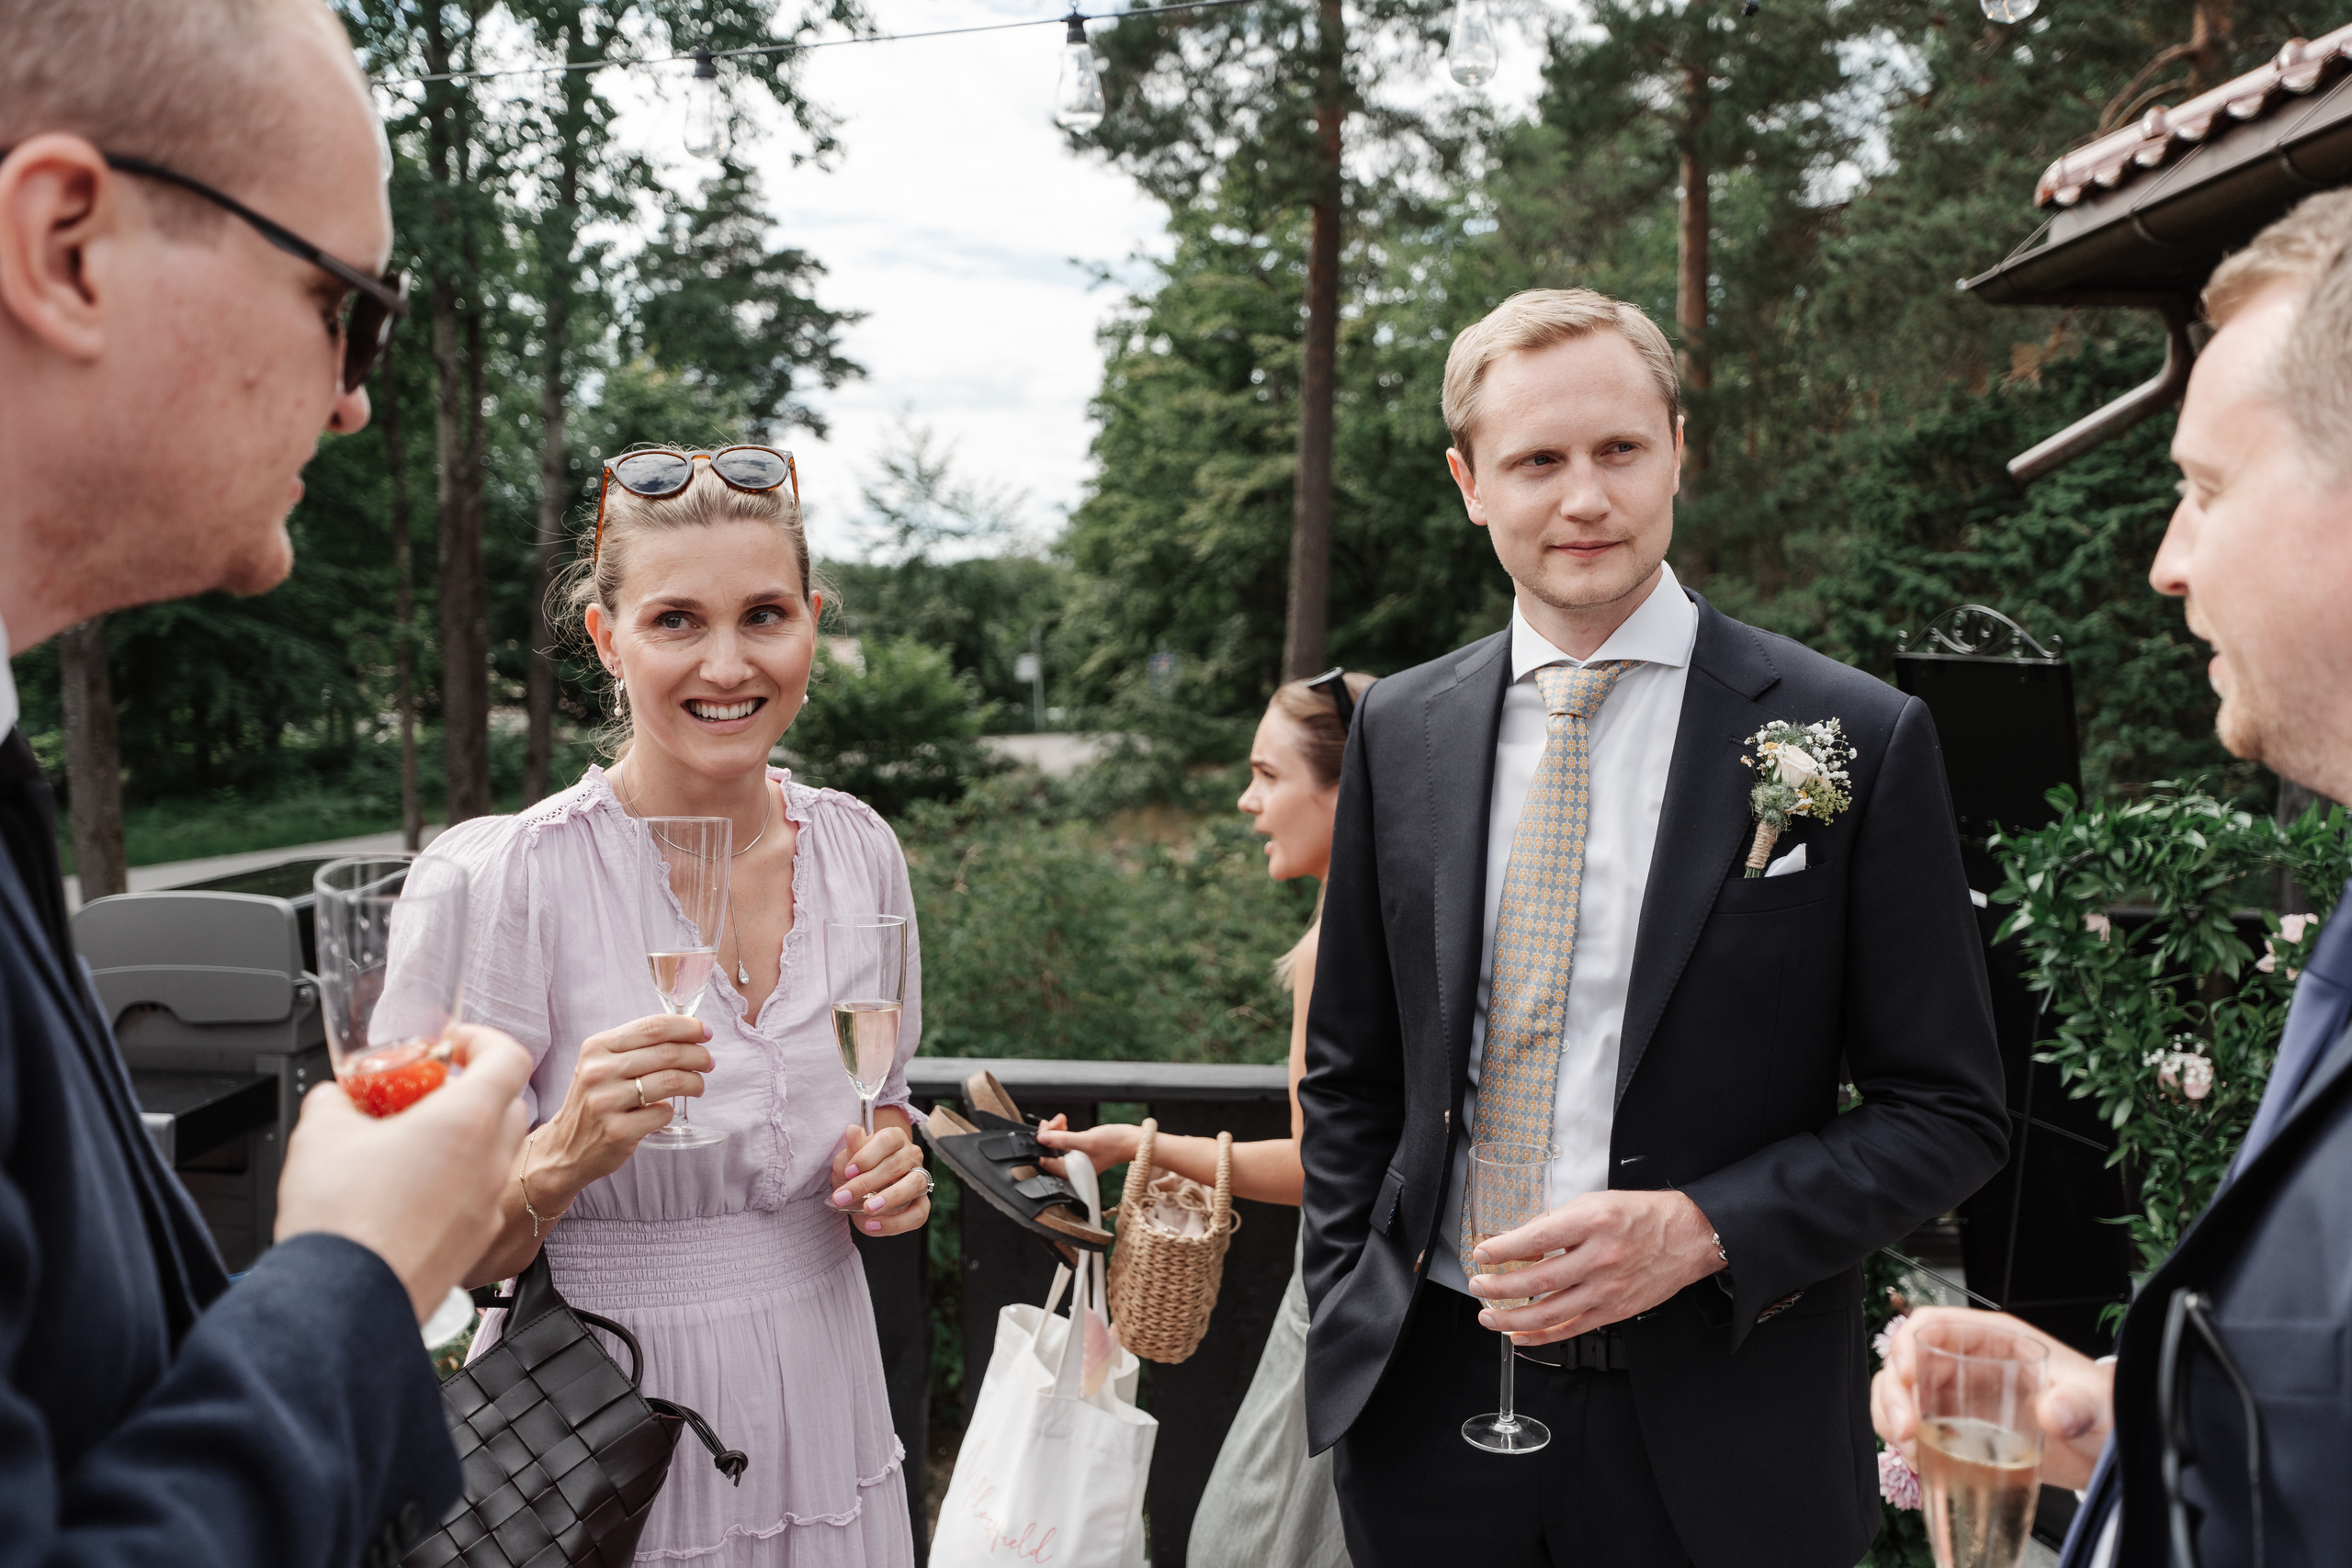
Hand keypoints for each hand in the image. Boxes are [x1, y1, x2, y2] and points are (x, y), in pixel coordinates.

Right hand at [275, 1024, 532, 1322]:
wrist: (344, 1304)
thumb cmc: (341, 1221)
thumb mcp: (320, 1134)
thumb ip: (335, 1100)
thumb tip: (336, 1097)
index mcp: (465, 1121)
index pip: (509, 1057)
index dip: (483, 1041)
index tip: (453, 1044)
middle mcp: (489, 1161)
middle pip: (507, 1104)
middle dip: (471, 1091)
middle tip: (427, 1095)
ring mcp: (487, 1206)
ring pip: (494, 1153)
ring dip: (465, 1139)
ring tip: (412, 1145)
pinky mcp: (475, 1243)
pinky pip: (477, 1197)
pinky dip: (456, 1183)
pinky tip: (408, 1193)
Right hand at [536, 1013, 714, 1192]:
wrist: (565, 1148)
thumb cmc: (595, 1099)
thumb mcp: (603, 1064)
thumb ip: (638, 1046)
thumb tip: (691, 1030)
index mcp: (597, 1047)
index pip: (652, 1027)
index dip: (687, 1027)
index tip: (705, 1032)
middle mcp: (598, 1072)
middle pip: (667, 1053)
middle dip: (698, 1055)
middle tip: (708, 1062)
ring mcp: (606, 1102)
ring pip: (670, 1081)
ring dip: (694, 1082)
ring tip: (698, 1085)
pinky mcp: (617, 1132)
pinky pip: (663, 1113)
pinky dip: (672, 1110)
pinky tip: (666, 1110)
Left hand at [830, 1118, 930, 1236]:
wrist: (862, 1193)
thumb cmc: (856, 1172)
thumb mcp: (847, 1161)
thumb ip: (851, 1149)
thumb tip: (851, 1129)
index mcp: (894, 1138)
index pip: (887, 1140)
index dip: (868, 1156)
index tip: (848, 1171)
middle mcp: (911, 1155)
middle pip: (896, 1165)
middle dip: (867, 1183)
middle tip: (843, 1197)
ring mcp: (920, 1179)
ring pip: (914, 1185)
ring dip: (889, 1198)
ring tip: (867, 1209)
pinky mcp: (922, 1204)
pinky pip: (918, 1214)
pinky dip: (895, 1223)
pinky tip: (873, 1225)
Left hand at [1035, 1115, 1142, 1175]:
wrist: (1132, 1141)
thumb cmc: (1114, 1144)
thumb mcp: (1086, 1140)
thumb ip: (1063, 1140)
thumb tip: (1042, 1138)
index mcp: (1073, 1172)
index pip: (1046, 1162)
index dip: (1041, 1145)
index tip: (1042, 1131)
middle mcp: (1073, 1169)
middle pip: (1050, 1153)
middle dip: (1049, 1135)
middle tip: (1052, 1122)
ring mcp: (1076, 1160)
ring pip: (1057, 1145)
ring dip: (1055, 1131)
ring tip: (1060, 1119)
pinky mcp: (1081, 1151)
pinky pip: (1065, 1142)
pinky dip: (1062, 1132)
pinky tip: (1064, 1123)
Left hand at [1467, 1189, 1724, 1344]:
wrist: (1687, 1236)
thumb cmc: (1640, 1215)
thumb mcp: (1594, 1202)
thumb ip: (1557, 1222)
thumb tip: (1521, 1241)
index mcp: (1592, 1222)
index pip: (1535, 1239)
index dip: (1502, 1249)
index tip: (1481, 1254)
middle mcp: (1599, 1257)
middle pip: (1538, 1281)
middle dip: (1500, 1286)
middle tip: (1477, 1285)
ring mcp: (1608, 1289)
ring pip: (1550, 1312)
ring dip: (1512, 1318)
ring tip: (1488, 1315)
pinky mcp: (1615, 1311)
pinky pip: (1571, 1329)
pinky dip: (1541, 1336)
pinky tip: (1518, 1335)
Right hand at [1871, 1307, 2111, 1489]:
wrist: (2106, 1448)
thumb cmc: (2100, 1408)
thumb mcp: (2095, 1401)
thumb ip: (2078, 1404)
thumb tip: (2053, 1412)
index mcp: (1995, 1340)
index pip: (1934, 1325)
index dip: (1908, 1344)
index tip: (1907, 1376)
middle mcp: (1968, 1363)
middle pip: (1906, 1363)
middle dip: (1894, 1395)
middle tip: (1906, 1431)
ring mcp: (1959, 1397)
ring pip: (1901, 1395)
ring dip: (1891, 1420)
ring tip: (1909, 1451)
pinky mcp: (1958, 1430)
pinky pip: (1914, 1428)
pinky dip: (1904, 1444)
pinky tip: (1918, 1463)